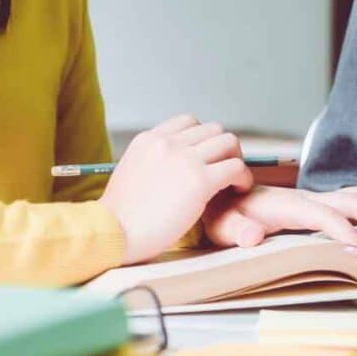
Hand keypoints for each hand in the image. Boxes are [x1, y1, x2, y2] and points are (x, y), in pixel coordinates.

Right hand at [100, 115, 251, 263]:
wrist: (113, 233)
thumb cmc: (120, 217)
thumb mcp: (131, 174)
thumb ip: (152, 163)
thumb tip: (166, 169)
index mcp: (149, 139)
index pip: (188, 122)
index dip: (204, 140)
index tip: (207, 159)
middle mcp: (168, 143)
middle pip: (213, 129)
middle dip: (224, 149)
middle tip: (225, 172)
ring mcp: (185, 159)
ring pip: (229, 143)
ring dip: (236, 160)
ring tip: (234, 182)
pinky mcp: (200, 181)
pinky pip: (236, 168)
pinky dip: (243, 178)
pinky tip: (238, 191)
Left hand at [202, 185, 356, 250]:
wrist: (216, 195)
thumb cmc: (220, 214)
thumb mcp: (220, 225)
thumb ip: (236, 230)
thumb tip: (253, 236)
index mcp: (286, 204)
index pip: (323, 215)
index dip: (343, 231)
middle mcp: (304, 198)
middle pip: (350, 201)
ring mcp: (311, 200)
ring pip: (355, 197)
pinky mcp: (313, 205)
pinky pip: (349, 202)